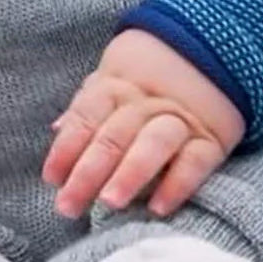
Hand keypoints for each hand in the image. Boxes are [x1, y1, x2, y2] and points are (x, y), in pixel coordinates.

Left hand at [42, 28, 245, 219]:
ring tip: (109, 202)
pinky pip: (195, 161)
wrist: (209, 54)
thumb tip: (56, 129)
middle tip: (68, 205)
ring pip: (154, 143)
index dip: (67, 146)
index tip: (52, 178)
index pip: (87, 115)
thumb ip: (87, 107)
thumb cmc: (145, 81)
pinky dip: (177, 183)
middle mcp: (146, 101)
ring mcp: (179, 119)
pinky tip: (158, 207)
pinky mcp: (210, 139)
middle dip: (89, 171)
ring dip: (130, 173)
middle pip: (114, 135)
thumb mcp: (113, 82)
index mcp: (116, 85)